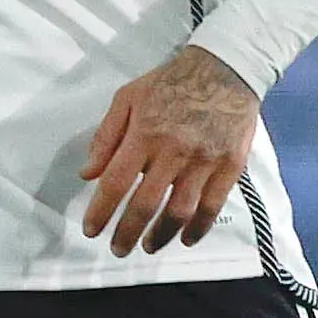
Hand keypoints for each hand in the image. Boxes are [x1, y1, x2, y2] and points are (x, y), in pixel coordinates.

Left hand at [77, 43, 258, 254]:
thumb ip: (106, 136)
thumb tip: (87, 173)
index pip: (116, 181)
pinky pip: (213, 205)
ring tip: (147, 246)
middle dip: (127, 232)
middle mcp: (174, 151)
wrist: (225, 69)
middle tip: (117, 249)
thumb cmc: (170, 82)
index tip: (91, 230)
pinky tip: (185, 238)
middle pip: (146, 203)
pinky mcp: (230, 166)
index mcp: (145, 134)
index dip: (101, 211)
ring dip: (161, 235)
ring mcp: (205, 160)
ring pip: (180, 211)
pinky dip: (198, 228)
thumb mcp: (127, 98)